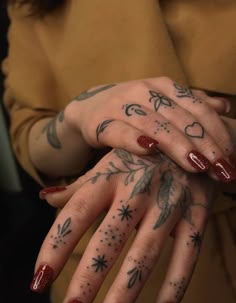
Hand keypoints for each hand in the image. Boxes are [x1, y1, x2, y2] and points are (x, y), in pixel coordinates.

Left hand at [31, 149, 215, 302]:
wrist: (197, 135)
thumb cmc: (144, 154)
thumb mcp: (110, 162)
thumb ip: (79, 185)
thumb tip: (44, 197)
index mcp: (109, 176)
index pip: (75, 215)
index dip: (55, 248)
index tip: (38, 282)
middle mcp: (137, 190)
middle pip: (107, 243)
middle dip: (86, 284)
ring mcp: (169, 202)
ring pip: (145, 255)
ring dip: (124, 296)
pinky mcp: (198, 212)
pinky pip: (188, 254)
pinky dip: (176, 286)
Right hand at [64, 77, 235, 181]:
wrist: (91, 108)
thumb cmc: (136, 112)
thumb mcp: (164, 105)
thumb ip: (192, 106)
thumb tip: (224, 108)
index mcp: (166, 87)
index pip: (199, 109)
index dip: (217, 134)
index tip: (231, 159)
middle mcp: (146, 92)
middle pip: (181, 119)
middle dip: (205, 146)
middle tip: (221, 169)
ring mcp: (122, 105)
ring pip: (155, 125)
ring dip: (178, 146)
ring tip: (197, 165)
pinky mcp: (101, 122)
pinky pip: (119, 131)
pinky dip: (134, 140)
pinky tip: (150, 151)